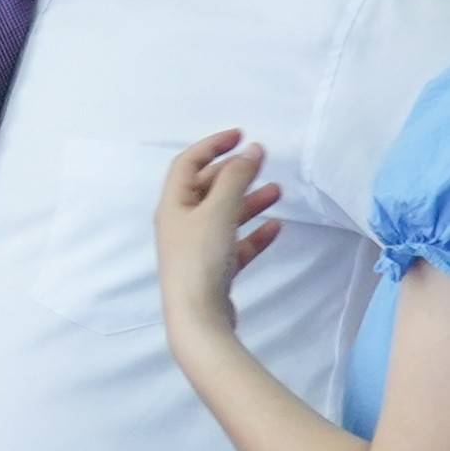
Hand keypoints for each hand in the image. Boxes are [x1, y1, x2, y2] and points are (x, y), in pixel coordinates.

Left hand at [154, 130, 279, 342]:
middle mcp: (181, 224)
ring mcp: (197, 247)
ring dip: (249, 201)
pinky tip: (275, 228)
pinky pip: (236, 244)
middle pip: (207, 189)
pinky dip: (254, 234)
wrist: (198, 315)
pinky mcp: (214, 269)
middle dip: (234, 173)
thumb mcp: (218, 212)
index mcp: (173, 206)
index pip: (187, 164)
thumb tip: (251, 150)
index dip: (211, 145)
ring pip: (225, 216)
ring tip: (277, 192)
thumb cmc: (201, 258)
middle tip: (262, 162)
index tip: (240, 135)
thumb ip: (235, 179)